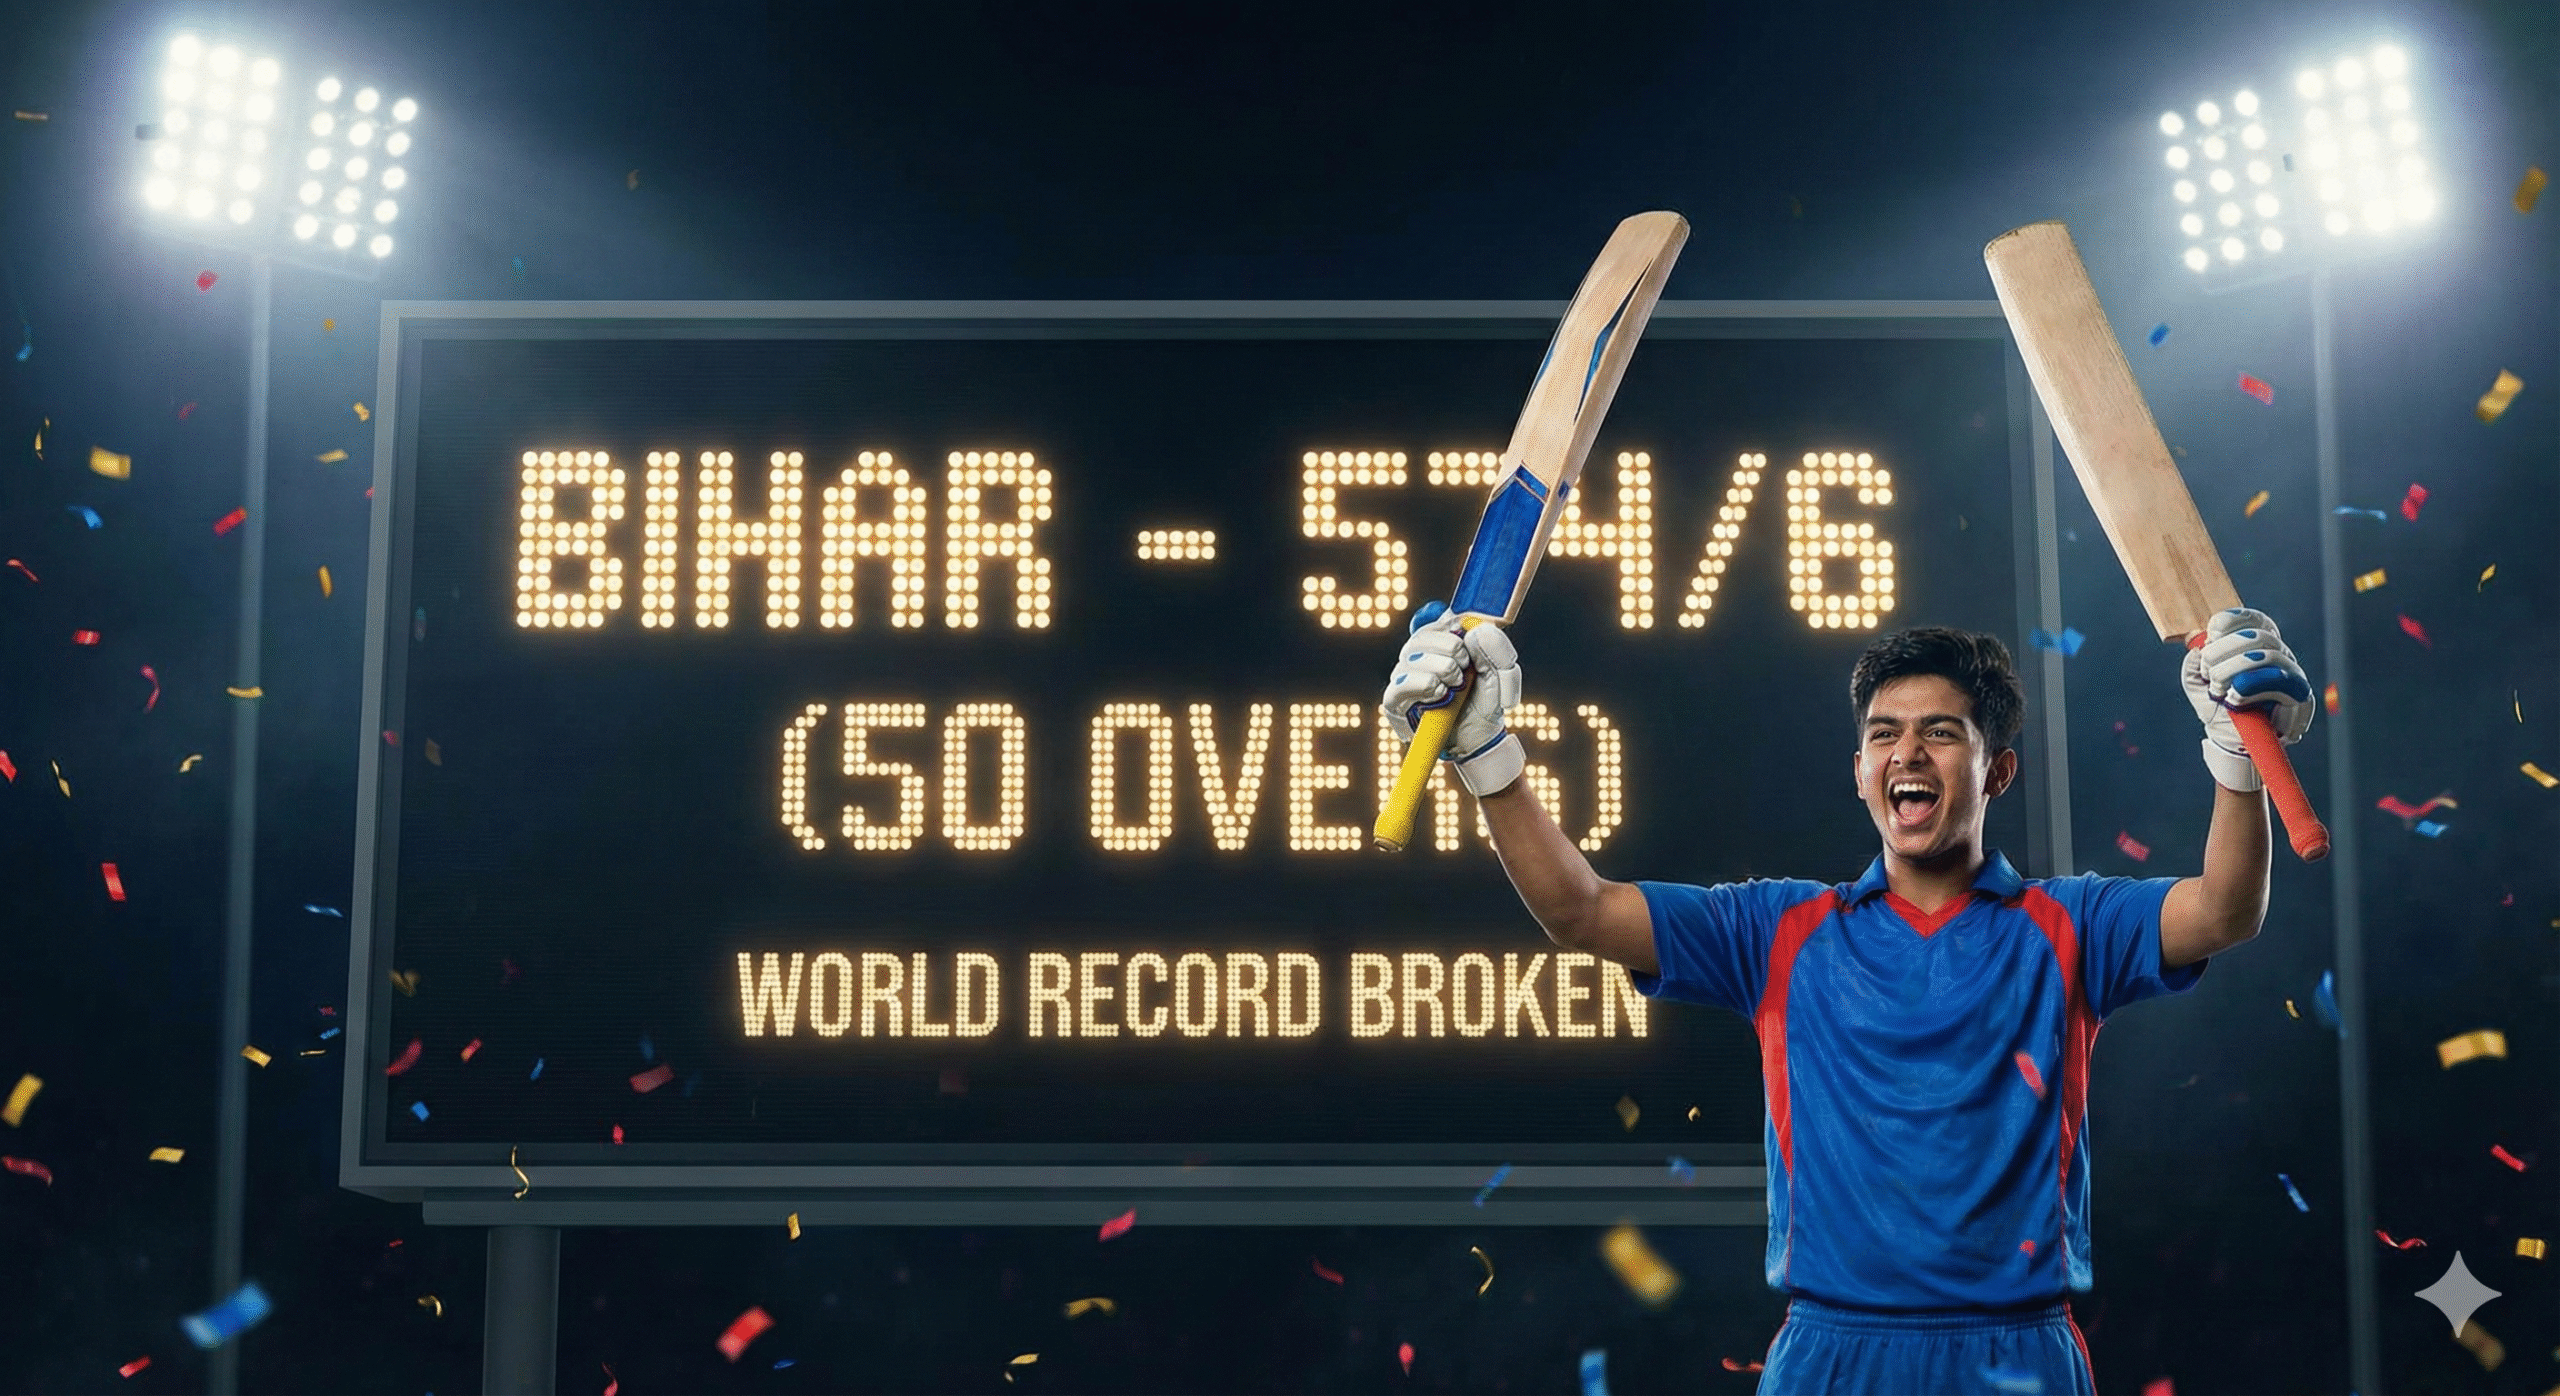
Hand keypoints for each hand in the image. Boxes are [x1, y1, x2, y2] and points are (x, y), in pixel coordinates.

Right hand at [1380, 600, 1524, 795]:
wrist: (1479, 738)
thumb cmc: (1486, 702)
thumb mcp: (1501, 673)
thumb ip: (1496, 648)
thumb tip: (1474, 632)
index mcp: (1440, 642)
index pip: (1437, 621)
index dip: (1454, 628)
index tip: (1469, 644)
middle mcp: (1417, 655)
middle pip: (1423, 635)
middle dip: (1452, 650)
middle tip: (1465, 670)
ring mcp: (1403, 676)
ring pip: (1413, 655)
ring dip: (1443, 670)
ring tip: (1454, 687)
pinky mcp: (1394, 699)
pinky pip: (1402, 682)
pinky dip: (1426, 686)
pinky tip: (1439, 696)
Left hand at [2182, 607, 2313, 792]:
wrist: (2232, 741)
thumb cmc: (2218, 707)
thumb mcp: (2197, 684)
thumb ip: (2194, 663)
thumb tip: (2197, 649)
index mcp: (2256, 646)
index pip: (2253, 619)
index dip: (2232, 621)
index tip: (2211, 634)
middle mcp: (2278, 655)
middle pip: (2258, 636)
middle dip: (2224, 651)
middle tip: (2209, 673)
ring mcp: (2291, 674)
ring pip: (2269, 655)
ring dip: (2234, 671)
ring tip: (2220, 691)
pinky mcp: (2299, 696)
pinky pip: (2280, 683)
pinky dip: (2250, 689)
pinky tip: (2234, 699)